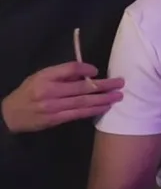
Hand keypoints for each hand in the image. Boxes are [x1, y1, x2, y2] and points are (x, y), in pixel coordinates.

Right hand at [1, 62, 124, 132]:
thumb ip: (62, 73)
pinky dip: (93, 110)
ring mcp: (53, 107)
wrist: (11, 114)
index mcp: (46, 77)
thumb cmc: (30, 91)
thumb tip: (88, 72)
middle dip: (104, 85)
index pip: (71, 68)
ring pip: (83, 102)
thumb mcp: (41, 76)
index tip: (98, 70)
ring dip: (103, 99)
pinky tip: (105, 107)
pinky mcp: (55, 119)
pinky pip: (78, 114)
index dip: (86, 68)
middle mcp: (50, 91)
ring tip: (118, 96)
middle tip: (120, 83)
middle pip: (82, 87)